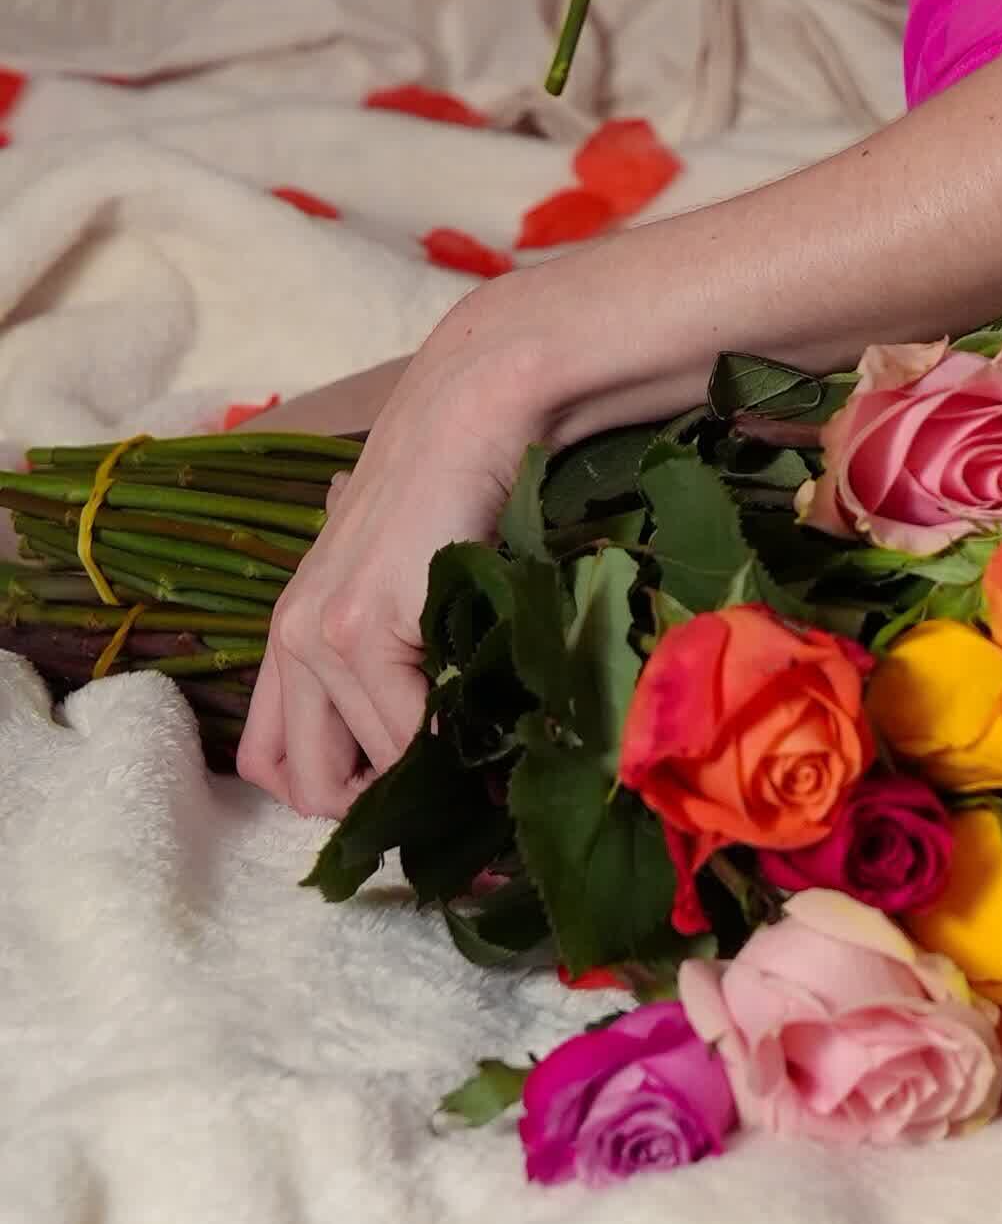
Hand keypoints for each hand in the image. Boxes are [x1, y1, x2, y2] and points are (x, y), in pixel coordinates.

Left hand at [233, 311, 542, 822]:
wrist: (478, 409)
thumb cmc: (455, 485)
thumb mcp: (395, 573)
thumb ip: (386, 639)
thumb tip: (421, 727)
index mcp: (290, 634)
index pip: (281, 767)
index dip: (344, 802)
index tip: (416, 807)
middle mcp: (290, 640)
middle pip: (310, 789)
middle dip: (383, 814)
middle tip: (451, 806)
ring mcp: (323, 635)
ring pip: (366, 772)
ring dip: (428, 788)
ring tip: (484, 775)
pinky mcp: (366, 627)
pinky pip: (408, 736)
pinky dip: (456, 758)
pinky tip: (498, 740)